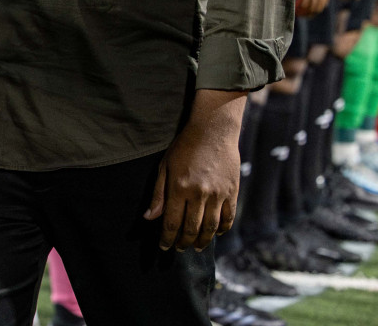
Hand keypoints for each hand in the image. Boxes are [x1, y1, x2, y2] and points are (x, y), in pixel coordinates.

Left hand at [144, 91, 245, 250]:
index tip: (164, 247)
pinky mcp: (232, 192)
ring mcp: (218, 194)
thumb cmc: (184, 148)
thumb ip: (158, 194)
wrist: (213, 132)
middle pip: (191, 228)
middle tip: (179, 249)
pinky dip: (222, 229)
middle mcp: (199, 194)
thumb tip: (150, 217)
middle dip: (184, 242)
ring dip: (203, 241)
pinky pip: (228, 217)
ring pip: (211, 227)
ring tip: (196, 246)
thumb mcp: (164, 166)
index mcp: (178, 188)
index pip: (171, 222)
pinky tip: (216, 233)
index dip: (167, 238)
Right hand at [296, 0, 330, 16]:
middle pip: (318, 6)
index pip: (323, 2)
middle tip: (304, 16)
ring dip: (306, 12)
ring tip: (300, 15)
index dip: (317, 9)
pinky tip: (297, 11)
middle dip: (311, 13)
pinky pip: (305, 1)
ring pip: (311, 5)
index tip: (310, 13)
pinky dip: (301, 8)